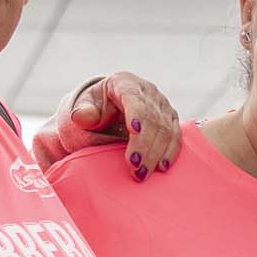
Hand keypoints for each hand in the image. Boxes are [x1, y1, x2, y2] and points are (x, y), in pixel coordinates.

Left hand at [34, 71, 184, 175]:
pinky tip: (161, 167)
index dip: (136, 114)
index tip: (133, 132)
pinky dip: (170, 152)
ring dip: (155, 154)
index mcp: (125, 83)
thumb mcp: (86, 105)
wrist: (111, 105)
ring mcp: (162, 106)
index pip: (134, 99)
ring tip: (142, 173)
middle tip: (133, 167)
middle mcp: (148, 92)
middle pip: (152, 119)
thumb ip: (83, 111)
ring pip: (166, 130)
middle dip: (143, 145)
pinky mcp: (171, 119)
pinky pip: (175, 136)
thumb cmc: (97, 106)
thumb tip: (80, 116)